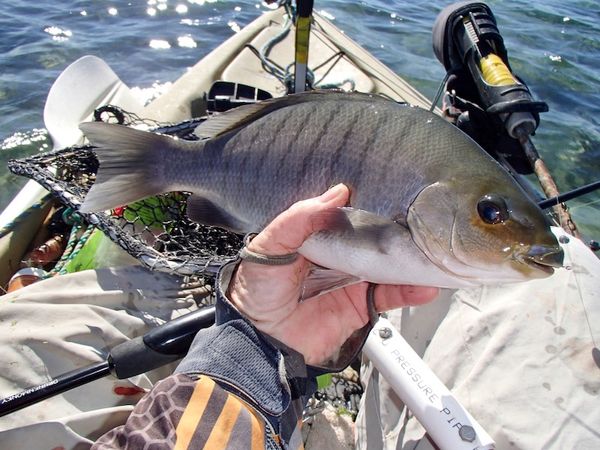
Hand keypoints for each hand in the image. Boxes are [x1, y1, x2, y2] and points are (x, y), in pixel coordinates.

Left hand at [227, 184, 438, 365]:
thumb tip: (338, 192)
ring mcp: (351, 280)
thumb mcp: (271, 245)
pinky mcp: (360, 306)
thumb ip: (299, 218)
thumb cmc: (257, 291)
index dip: (367, 203)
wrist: (261, 342)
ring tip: (431, 250)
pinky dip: (409, 291)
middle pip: (372, 238)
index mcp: (315, 236)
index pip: (346, 214)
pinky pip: (389, 295)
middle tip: (421, 218)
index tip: (391, 190)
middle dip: (395, 229)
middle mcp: (337, 255)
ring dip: (408, 258)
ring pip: (387, 264)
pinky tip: (424, 285)